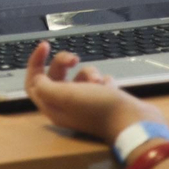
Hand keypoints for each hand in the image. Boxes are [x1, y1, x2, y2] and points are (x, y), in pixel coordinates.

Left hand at [24, 41, 165, 142]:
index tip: (45, 46)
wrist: (134, 122)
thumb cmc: (99, 108)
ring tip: (99, 81)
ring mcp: (87, 105)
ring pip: (79, 77)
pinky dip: (103, 80)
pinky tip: (109, 86)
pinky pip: (98, 82)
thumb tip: (38, 79)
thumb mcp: (65, 95)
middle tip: (74, 58)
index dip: (35, 63)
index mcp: (54, 108)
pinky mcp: (105, 101)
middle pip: (56, 77)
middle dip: (63, 62)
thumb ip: (45, 86)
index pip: (33, 83)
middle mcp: (68, 107)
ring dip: (88, 73)